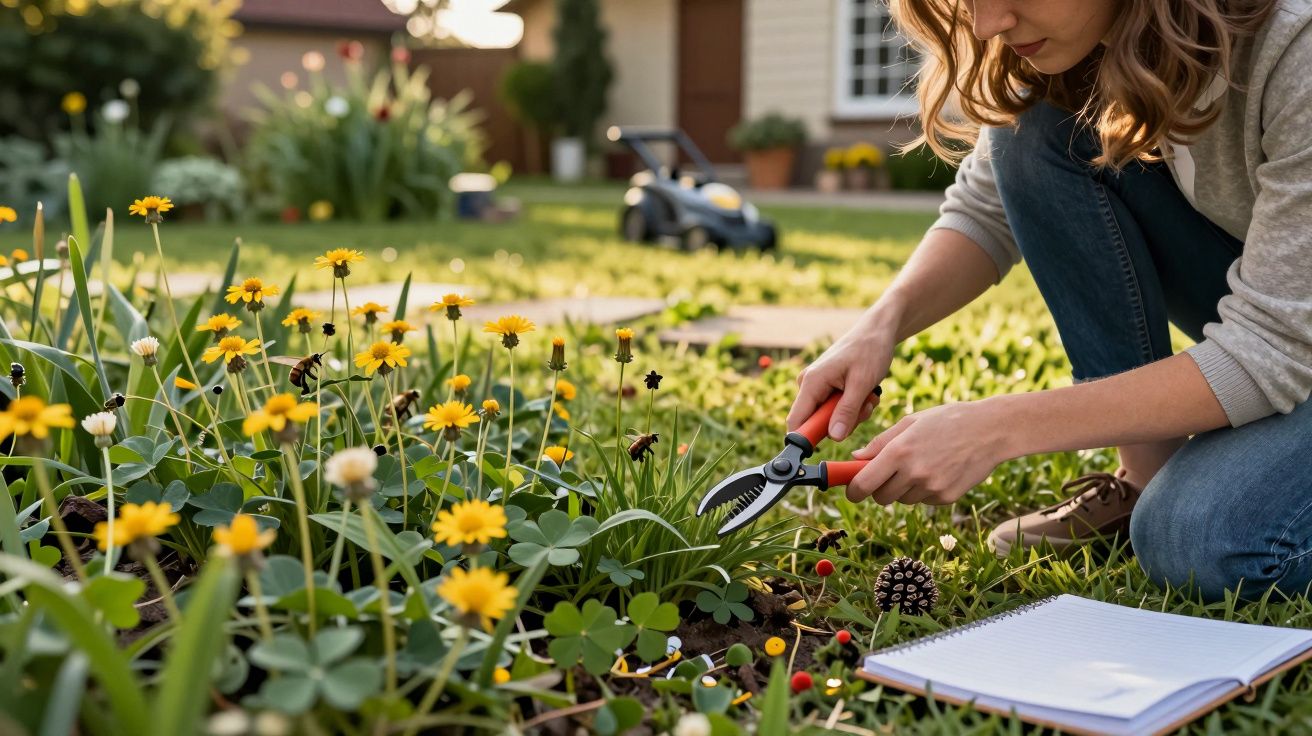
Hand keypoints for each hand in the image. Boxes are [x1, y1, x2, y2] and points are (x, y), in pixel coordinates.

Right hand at [786, 312, 897, 440]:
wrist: (877, 331)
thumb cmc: (869, 350)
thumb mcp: (862, 383)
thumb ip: (847, 411)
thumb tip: (834, 437)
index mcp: (812, 382)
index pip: (797, 421)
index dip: (807, 439)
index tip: (829, 445)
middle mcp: (809, 385)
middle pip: (817, 423)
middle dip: (842, 423)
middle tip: (864, 408)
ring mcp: (817, 387)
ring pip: (830, 418)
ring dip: (852, 415)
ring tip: (868, 397)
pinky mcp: (827, 388)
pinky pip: (836, 410)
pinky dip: (853, 407)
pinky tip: (865, 394)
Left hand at [844, 398, 1011, 505]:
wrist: (991, 430)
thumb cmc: (947, 420)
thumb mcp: (911, 422)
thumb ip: (881, 442)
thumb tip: (856, 458)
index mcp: (899, 451)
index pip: (864, 484)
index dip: (853, 491)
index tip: (851, 491)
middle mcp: (913, 472)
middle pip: (880, 497)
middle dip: (878, 489)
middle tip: (887, 474)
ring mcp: (931, 487)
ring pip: (902, 500)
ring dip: (903, 488)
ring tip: (921, 464)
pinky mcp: (946, 497)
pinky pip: (923, 500)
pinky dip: (924, 490)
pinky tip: (939, 469)